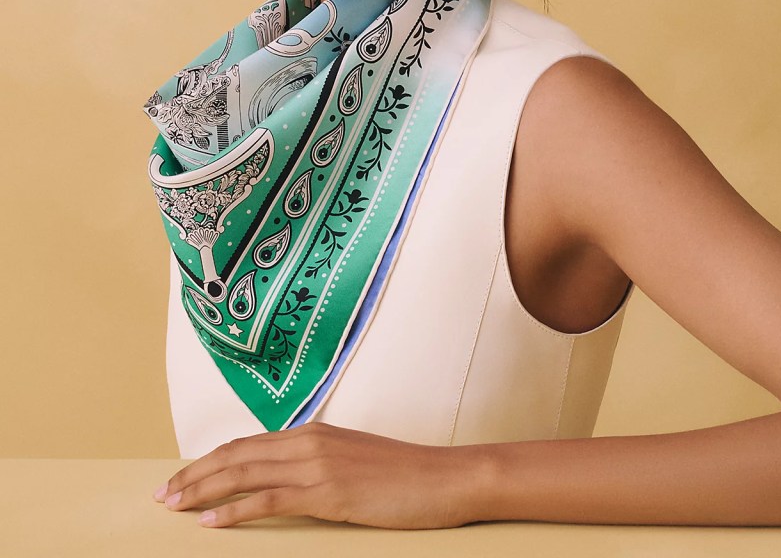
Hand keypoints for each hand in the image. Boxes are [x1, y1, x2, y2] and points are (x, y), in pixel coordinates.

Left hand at [153, 422, 476, 528]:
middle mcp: (310, 442)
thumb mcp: (354, 460)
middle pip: (238, 455)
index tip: (184, 476)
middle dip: (195, 474)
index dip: (211, 460)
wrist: (443, 477)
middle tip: (163, 494)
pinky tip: (211, 522)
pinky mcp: (328, 492)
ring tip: (174, 506)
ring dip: (203, 490)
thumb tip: (288, 478)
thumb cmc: (404, 474)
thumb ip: (319, 462)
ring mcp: (318, 465)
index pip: (249, 444)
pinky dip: (234, 510)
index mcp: (315, 432)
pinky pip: (269, 500)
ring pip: (245, 473)